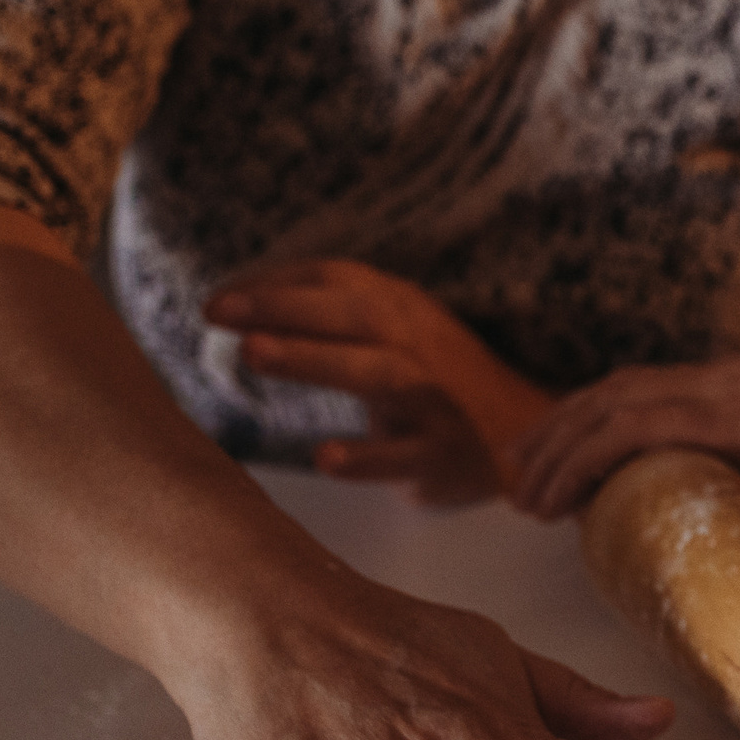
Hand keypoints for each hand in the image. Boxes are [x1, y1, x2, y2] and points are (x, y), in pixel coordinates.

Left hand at [206, 261, 550, 505]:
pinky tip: (325, 458)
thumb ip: (327, 316)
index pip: (338, 281)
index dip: (277, 283)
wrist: (521, 432)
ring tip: (254, 353)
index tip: (218, 301)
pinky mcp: (440, 455)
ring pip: (378, 374)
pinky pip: (403, 456)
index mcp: (401, 310)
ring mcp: (434, 401)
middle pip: (355, 314)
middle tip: (220, 311)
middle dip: (286, 307)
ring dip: (314, 359)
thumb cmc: (434, 380)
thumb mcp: (392, 332)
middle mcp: (419, 347)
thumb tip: (236, 303)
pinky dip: (368, 456)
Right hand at [511, 255, 739, 524]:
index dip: (581, 460)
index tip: (547, 505)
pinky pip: (647, 381)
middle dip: (555, 450)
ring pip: (620, 386)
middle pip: (610, 403)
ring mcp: (720, 373)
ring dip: (567, 422)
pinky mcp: (727, 370)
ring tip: (526, 467)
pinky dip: (602, 406)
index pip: (637, 424)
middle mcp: (719, 386)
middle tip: (522, 504)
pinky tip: (585, 432)